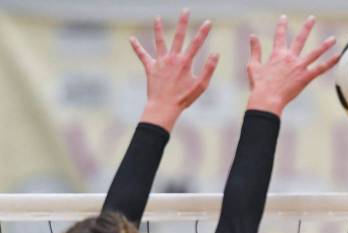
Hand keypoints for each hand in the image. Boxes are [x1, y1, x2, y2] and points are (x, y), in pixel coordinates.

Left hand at [131, 10, 218, 130]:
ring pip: (159, 41)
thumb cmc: (184, 99)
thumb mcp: (201, 85)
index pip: (197, 43)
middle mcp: (172, 59)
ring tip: (157, 18)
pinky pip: (142, 55)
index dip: (203, 32)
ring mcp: (160, 62)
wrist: (164, 107)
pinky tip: (131, 39)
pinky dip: (137, 47)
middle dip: (183, 22)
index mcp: (185, 62)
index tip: (208, 22)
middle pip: (179, 36)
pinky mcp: (150, 68)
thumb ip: (209, 69)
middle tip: (185, 10)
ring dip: (159, 29)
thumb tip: (216, 54)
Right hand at [246, 15, 338, 115]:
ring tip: (333, 39)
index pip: (280, 36)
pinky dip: (330, 62)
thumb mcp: (253, 65)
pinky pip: (321, 68)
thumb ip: (255, 50)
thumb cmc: (259, 85)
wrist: (267, 99)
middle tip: (312, 18)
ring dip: (324, 45)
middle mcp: (290, 58)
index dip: (282, 26)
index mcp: (277, 55)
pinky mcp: (306, 77)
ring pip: (315, 52)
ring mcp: (299, 67)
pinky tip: (338, 56)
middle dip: (306, 27)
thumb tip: (252, 36)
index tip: (284, 17)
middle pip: (300, 39)